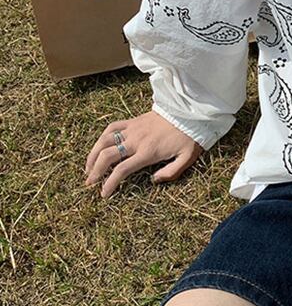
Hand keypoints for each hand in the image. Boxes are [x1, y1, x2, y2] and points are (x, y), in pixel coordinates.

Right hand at [83, 110, 204, 198]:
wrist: (189, 112)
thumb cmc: (189, 137)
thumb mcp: (186, 158)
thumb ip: (171, 172)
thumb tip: (153, 180)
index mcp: (148, 152)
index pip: (122, 170)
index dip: (110, 184)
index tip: (103, 194)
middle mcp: (136, 141)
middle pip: (107, 156)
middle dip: (94, 171)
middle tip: (89, 183)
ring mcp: (132, 129)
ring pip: (104, 141)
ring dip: (92, 155)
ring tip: (88, 167)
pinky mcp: (133, 121)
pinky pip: (112, 127)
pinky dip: (102, 137)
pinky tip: (99, 146)